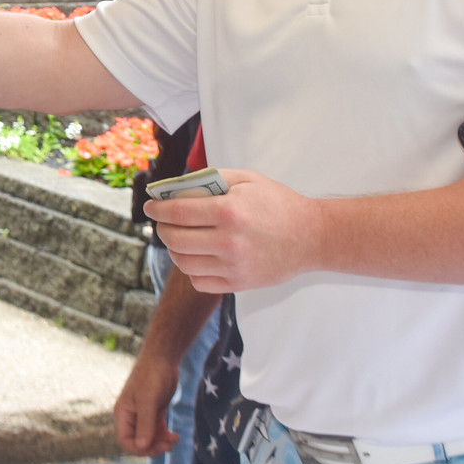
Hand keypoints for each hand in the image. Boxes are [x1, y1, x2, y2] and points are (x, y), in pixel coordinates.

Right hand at [114, 354, 179, 456]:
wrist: (163, 358)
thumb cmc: (152, 376)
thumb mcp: (148, 401)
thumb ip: (145, 424)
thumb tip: (142, 447)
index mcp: (123, 413)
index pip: (125, 441)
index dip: (138, 449)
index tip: (156, 447)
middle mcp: (131, 416)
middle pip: (137, 442)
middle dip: (153, 447)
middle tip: (169, 445)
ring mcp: (143, 414)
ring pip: (149, 438)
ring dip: (161, 442)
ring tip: (174, 439)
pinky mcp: (154, 411)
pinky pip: (157, 431)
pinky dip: (165, 436)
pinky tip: (174, 436)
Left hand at [146, 170, 324, 293]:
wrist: (313, 237)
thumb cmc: (279, 204)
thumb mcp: (247, 180)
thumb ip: (211, 180)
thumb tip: (177, 187)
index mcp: (230, 212)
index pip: (178, 213)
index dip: (158, 209)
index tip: (150, 207)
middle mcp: (229, 242)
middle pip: (175, 240)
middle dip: (163, 229)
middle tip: (163, 222)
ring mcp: (234, 267)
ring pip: (184, 263)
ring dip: (175, 249)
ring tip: (180, 238)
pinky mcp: (239, 284)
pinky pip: (200, 282)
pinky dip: (192, 269)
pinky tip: (198, 256)